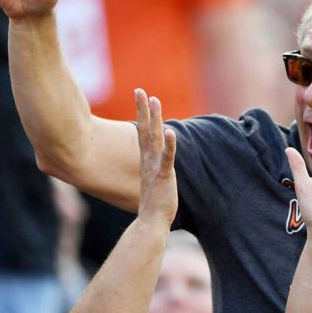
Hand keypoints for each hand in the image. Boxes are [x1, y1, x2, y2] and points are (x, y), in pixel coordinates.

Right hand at [134, 88, 177, 224]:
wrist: (151, 222)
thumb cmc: (154, 203)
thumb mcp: (153, 180)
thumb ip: (153, 168)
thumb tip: (155, 161)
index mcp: (146, 159)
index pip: (143, 132)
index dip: (142, 113)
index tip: (140, 95)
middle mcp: (149, 160)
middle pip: (146, 130)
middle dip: (144, 109)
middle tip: (141, 90)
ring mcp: (156, 167)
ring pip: (155, 138)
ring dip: (155, 119)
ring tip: (155, 101)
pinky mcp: (164, 176)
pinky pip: (167, 158)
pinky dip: (170, 145)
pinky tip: (171, 132)